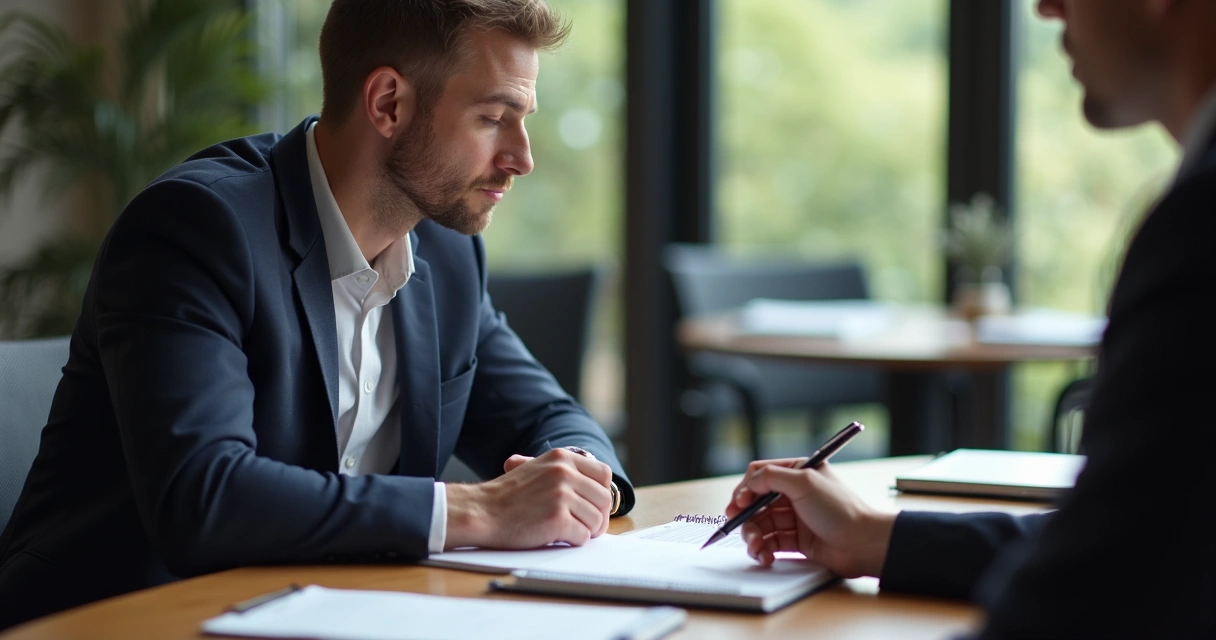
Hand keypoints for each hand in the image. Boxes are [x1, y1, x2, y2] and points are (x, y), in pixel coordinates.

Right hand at [444, 448, 612, 549]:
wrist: (482, 511)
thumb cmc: (507, 495)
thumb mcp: (537, 469)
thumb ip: (563, 471)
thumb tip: (593, 483)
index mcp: (562, 458)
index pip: (604, 474)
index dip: (602, 493)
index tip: (593, 505)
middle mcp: (564, 472)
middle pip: (605, 499)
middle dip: (599, 517)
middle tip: (588, 527)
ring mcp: (561, 495)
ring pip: (597, 520)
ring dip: (588, 531)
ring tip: (572, 532)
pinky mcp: (557, 519)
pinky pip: (583, 536)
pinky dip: (575, 541)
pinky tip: (560, 538)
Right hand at [725, 459, 896, 577]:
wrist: (863, 544)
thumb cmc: (840, 509)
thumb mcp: (804, 483)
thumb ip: (771, 477)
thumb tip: (748, 483)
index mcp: (797, 473)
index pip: (760, 475)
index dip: (746, 488)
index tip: (740, 503)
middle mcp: (794, 494)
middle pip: (756, 503)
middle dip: (745, 516)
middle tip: (736, 526)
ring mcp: (795, 518)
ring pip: (761, 524)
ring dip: (753, 536)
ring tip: (756, 547)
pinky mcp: (796, 541)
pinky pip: (771, 543)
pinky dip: (764, 549)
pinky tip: (765, 556)